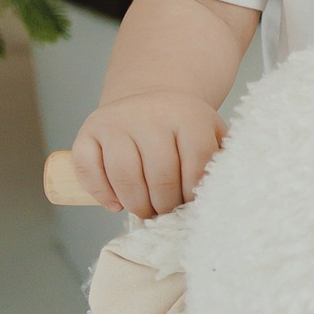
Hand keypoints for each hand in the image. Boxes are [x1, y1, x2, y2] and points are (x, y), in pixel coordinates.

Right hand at [72, 92, 226, 217]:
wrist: (149, 99)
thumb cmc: (183, 129)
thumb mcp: (211, 134)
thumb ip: (221, 161)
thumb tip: (224, 197)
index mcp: (187, 115)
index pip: (195, 165)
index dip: (194, 195)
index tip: (192, 206)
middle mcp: (150, 114)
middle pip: (160, 176)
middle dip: (165, 206)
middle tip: (167, 215)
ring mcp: (116, 121)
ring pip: (124, 176)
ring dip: (136, 205)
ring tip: (145, 212)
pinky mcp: (89, 131)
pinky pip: (89, 170)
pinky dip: (102, 194)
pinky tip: (116, 204)